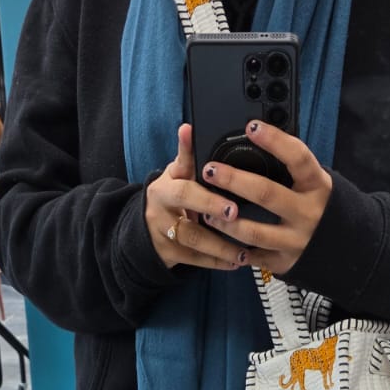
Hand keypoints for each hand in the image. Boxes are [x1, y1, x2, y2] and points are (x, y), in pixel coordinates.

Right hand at [145, 124, 250, 271]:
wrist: (145, 229)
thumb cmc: (172, 197)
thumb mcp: (176, 175)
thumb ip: (187, 157)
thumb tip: (188, 127)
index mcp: (166, 183)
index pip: (182, 174)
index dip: (197, 173)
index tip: (214, 171)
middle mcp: (161, 205)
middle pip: (185, 203)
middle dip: (210, 206)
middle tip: (234, 212)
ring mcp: (163, 231)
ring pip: (193, 239)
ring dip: (220, 246)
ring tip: (244, 251)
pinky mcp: (168, 253)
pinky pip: (195, 260)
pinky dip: (216, 262)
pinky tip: (236, 262)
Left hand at [199, 121, 332, 276]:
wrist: (345, 250)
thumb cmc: (319, 206)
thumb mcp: (313, 184)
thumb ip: (291, 168)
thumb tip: (257, 137)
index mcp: (317, 186)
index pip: (297, 157)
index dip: (274, 140)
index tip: (251, 127)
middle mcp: (308, 213)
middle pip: (266, 193)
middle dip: (233, 180)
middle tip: (209, 170)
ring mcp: (296, 241)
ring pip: (254, 231)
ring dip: (225, 221)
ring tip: (206, 211)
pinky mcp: (285, 262)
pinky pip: (253, 256)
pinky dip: (233, 249)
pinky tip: (219, 238)